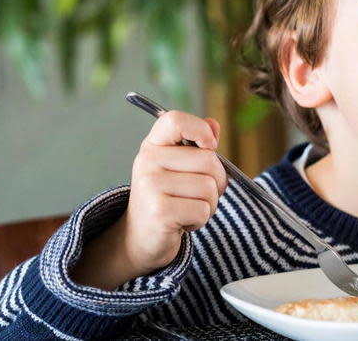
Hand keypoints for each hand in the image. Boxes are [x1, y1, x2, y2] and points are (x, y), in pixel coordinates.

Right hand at [72, 111, 226, 288]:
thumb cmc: (167, 199)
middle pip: (209, 160)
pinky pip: (203, 210)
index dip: (200, 129)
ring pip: (209, 188)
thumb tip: (214, 124)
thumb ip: (197, 146)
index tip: (209, 145)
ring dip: (209, 204)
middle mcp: (147, 162)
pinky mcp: (159, 212)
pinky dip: (201, 220)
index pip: (175, 119)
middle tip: (198, 194)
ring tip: (187, 208)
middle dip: (216, 181)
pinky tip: (182, 222)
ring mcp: (151, 186)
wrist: (140, 238)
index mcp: (153, 145)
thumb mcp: (178, 167)